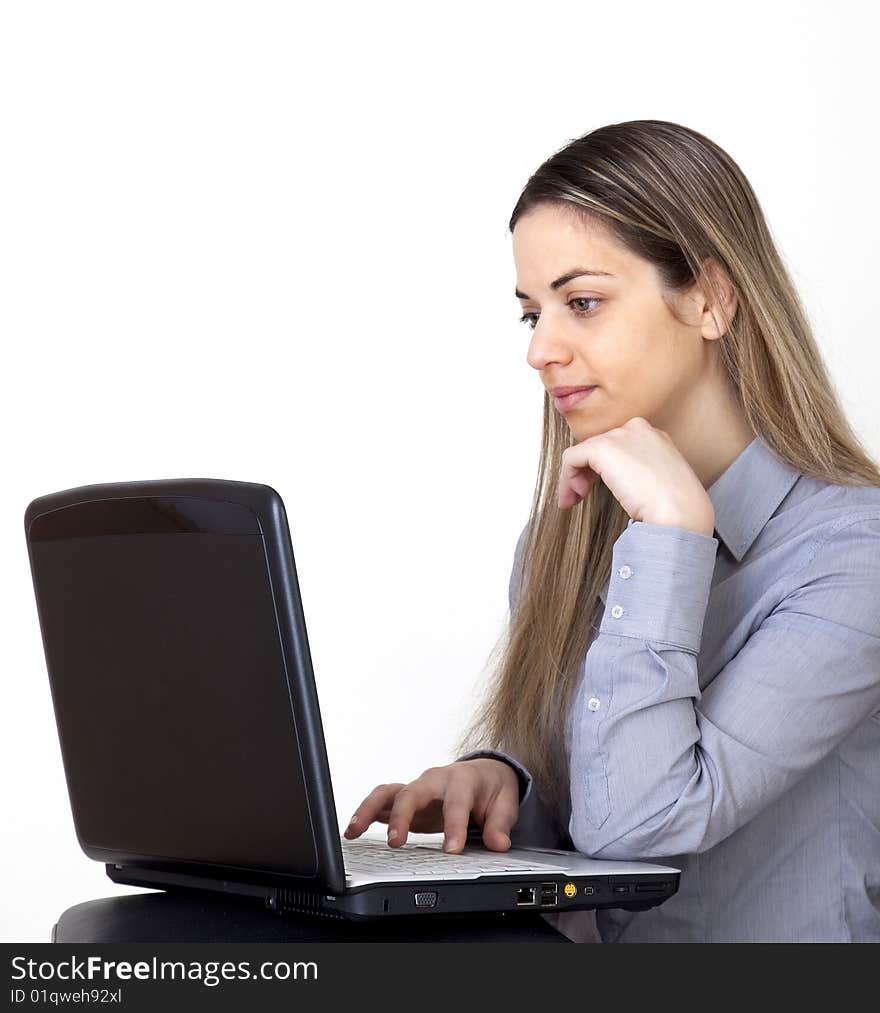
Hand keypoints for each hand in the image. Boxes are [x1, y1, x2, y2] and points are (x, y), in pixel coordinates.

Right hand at [343, 758, 519, 853]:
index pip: (456, 802)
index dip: (454, 826)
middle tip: (396, 843)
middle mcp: (435, 780)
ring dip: (369, 810)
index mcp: (462, 780)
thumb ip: (500, 825)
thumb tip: (498, 843)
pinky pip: (382, 801)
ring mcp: (418, 788)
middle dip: (402, 816)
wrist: (484, 773)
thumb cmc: (492, 788)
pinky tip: (353, 831)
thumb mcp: (505, 804)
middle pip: (412, 792)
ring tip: (354, 831)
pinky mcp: (406, 799)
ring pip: (388, 792)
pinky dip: (366, 814)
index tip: (452, 850)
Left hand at [558, 416, 714, 535]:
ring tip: (574, 500)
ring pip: (583, 452)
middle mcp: (638, 430)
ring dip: (573, 478)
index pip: (618, 446)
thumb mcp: (660, 484)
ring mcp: (621, 436)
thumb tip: (620, 484)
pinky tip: (573, 498)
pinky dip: (566, 479)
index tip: (596, 489)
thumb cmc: (676, 508)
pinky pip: (571, 458)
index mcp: (655, 437)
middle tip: (580, 496)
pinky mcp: (604, 448)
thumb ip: (640, 475)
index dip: (602, 468)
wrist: (681, 512)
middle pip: (599, 447)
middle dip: (585, 473)